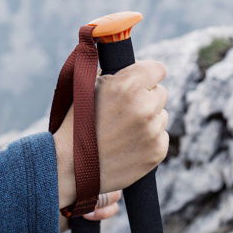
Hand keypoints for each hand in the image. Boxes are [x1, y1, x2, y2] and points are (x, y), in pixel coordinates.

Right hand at [53, 59, 168, 225]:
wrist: (71, 166)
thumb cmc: (76, 123)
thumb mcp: (88, 87)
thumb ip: (114, 73)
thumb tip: (130, 66)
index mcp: (127, 86)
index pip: (157, 69)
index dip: (147, 75)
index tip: (141, 81)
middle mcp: (144, 106)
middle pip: (160, 93)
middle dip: (146, 98)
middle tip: (126, 110)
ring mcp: (152, 130)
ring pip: (161, 116)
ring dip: (148, 119)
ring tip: (123, 130)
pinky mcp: (157, 151)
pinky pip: (161, 136)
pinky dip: (149, 139)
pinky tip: (128, 144)